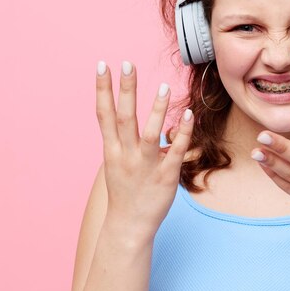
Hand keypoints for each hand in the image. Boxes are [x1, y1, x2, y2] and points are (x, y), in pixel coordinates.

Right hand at [96, 60, 193, 239]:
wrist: (128, 227)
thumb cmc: (125, 192)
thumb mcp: (116, 163)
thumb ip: (125, 140)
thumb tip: (134, 118)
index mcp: (112, 150)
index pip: (104, 115)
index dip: (102, 89)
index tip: (102, 65)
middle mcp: (125, 156)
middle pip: (124, 118)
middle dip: (124, 90)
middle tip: (127, 63)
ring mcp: (145, 167)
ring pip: (150, 134)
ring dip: (156, 110)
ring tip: (163, 86)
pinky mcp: (165, 177)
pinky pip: (175, 153)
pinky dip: (181, 134)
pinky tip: (187, 115)